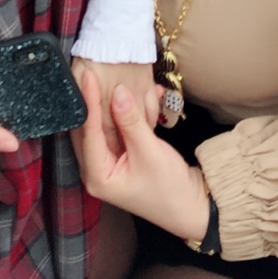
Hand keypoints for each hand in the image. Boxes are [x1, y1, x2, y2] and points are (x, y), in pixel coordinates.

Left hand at [72, 70, 209, 243]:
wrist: (189, 206)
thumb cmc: (169, 187)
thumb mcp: (150, 152)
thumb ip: (131, 121)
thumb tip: (118, 92)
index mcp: (97, 176)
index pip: (88, 133)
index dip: (89, 102)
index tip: (89, 77)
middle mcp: (95, 171)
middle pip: (88, 129)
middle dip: (92, 100)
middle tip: (92, 72)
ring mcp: (106, 164)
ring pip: (101, 127)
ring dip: (106, 104)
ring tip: (104, 77)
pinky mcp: (118, 156)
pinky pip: (114, 129)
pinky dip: (120, 113)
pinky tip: (127, 94)